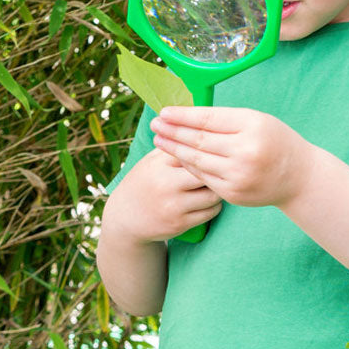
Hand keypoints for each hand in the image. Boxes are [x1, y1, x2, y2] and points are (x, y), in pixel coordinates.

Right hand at [104, 147, 222, 242]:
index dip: (209, 148)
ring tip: (218, 183)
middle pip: (207, 172)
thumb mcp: (153, 160)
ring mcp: (174, 206)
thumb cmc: (145, 181)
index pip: (193, 150)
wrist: (125, 218)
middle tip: (224, 166)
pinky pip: (210, 212)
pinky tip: (210, 199)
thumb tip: (201, 125)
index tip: (219, 146)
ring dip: (219, 188)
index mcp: (160, 164)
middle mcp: (166, 184)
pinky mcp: (180, 224)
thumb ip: (174, 145)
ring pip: (213, 194)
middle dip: (218, 169)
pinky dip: (215, 205)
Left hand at [149, 106, 315, 207]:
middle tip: (154, 124)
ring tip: (159, 140)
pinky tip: (177, 158)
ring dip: (175, 149)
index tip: (164, 111)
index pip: (208, 119)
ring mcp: (238, 175)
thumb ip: (227, 119)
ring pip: (197, 160)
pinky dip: (188, 166)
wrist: (298, 177)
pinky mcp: (233, 193)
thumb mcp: (258, 120)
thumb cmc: (276, 141)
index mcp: (252, 127)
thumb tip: (189, 116)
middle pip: (199, 140)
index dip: (183, 116)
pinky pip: (203, 177)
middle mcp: (245, 151)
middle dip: (173, 131)